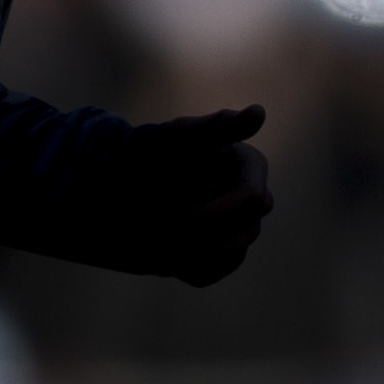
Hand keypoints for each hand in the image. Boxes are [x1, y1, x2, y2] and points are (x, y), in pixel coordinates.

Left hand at [131, 104, 273, 286]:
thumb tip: (259, 111)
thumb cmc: (155, 152)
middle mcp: (253, 200)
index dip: (213, 208)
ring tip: (153, 229)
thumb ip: (218, 127)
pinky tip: (161, 245)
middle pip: (243, 232)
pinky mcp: (223, 256)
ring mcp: (242, 230)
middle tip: (155, 218)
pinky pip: (209, 271)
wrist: (124, 184)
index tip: (171, 204)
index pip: (252, 199)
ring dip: (186, 247)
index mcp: (251, 166)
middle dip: (195, 228)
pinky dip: (181, 263)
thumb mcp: (180, 136)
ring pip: (227, 255)